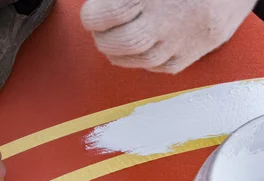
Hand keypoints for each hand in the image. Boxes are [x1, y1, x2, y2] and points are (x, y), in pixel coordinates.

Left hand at [80, 0, 256, 73]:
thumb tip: (98, 10)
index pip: (107, 14)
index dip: (93, 16)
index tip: (94, 14)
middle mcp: (167, 21)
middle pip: (119, 42)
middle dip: (103, 38)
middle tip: (103, 29)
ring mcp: (180, 42)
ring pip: (136, 60)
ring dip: (119, 52)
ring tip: (120, 36)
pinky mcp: (188, 57)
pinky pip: (155, 68)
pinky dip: (142, 60)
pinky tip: (144, 44)